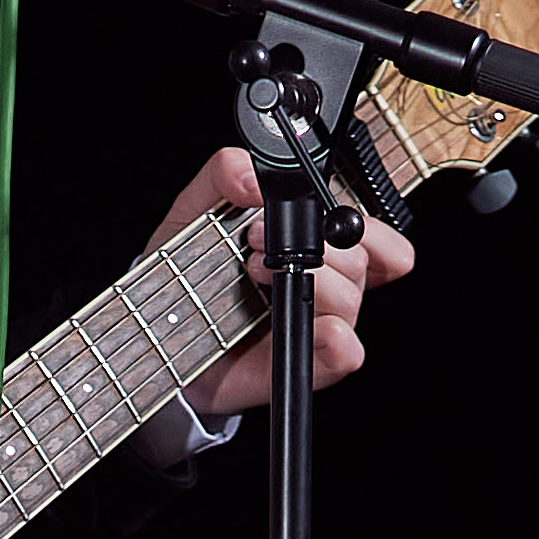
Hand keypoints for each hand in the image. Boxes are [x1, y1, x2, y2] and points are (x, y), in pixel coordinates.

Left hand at [148, 145, 414, 419]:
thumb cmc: (188, 272)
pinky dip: (334, 337)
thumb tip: (251, 176)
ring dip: (311, 281)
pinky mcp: (306, 363)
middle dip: (314, 244)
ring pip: (351, 299)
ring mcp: (319, 324)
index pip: (374, 235)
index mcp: (316, 246)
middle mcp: (327, 285)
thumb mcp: (197, 210)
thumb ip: (223, 175)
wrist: (163, 333)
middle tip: (255, 242)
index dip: (363, 225)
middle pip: (360, 260)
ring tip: (256, 274)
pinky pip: (345, 352)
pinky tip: (308, 325)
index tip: (311, 214)